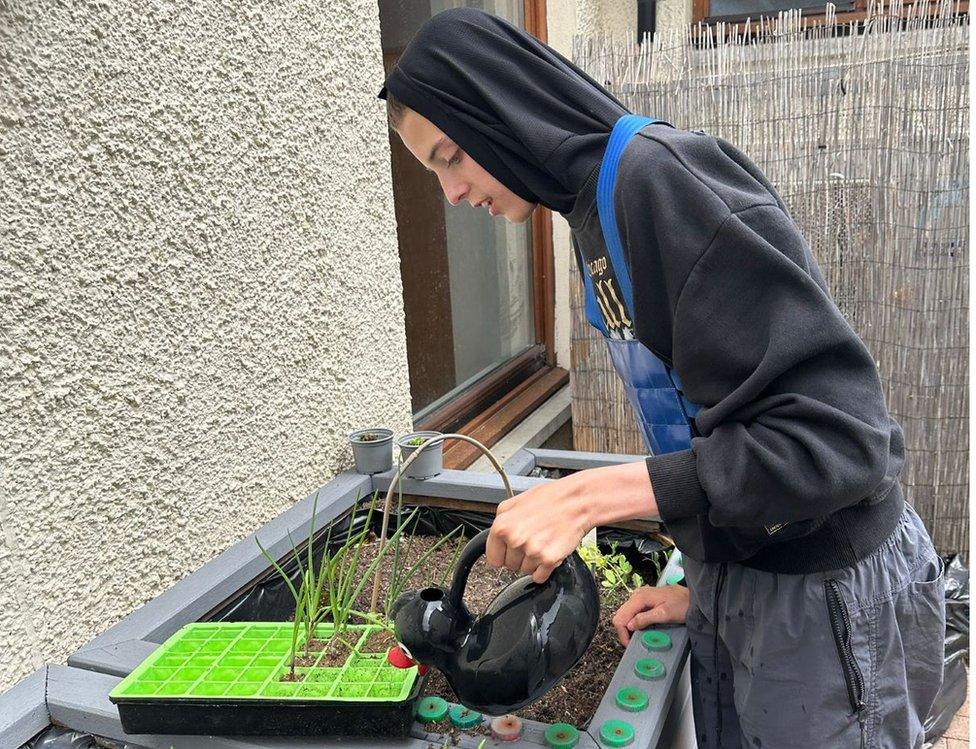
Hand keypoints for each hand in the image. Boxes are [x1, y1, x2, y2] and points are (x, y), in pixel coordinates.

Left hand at [486, 461, 658, 584]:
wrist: (576, 501)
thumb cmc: (549, 499)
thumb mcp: (514, 503)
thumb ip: (500, 522)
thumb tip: (493, 540)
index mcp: (502, 526)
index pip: (493, 559)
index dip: (503, 554)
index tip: (510, 550)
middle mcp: (515, 540)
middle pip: (510, 566)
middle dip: (519, 557)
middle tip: (532, 539)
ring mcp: (532, 551)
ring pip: (525, 571)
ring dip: (533, 562)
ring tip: (543, 542)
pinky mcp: (549, 560)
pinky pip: (539, 577)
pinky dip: (544, 569)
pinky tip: (550, 551)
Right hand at [612, 585, 689, 645]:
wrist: (692, 597)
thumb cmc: (682, 604)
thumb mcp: (664, 614)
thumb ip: (645, 619)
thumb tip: (630, 626)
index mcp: (639, 597)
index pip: (620, 618)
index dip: (622, 633)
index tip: (629, 644)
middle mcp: (637, 595)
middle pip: (620, 616)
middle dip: (624, 631)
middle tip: (632, 642)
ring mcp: (640, 597)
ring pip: (625, 615)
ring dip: (629, 627)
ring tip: (637, 636)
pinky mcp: (644, 601)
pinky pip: (633, 613)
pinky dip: (634, 623)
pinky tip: (642, 628)